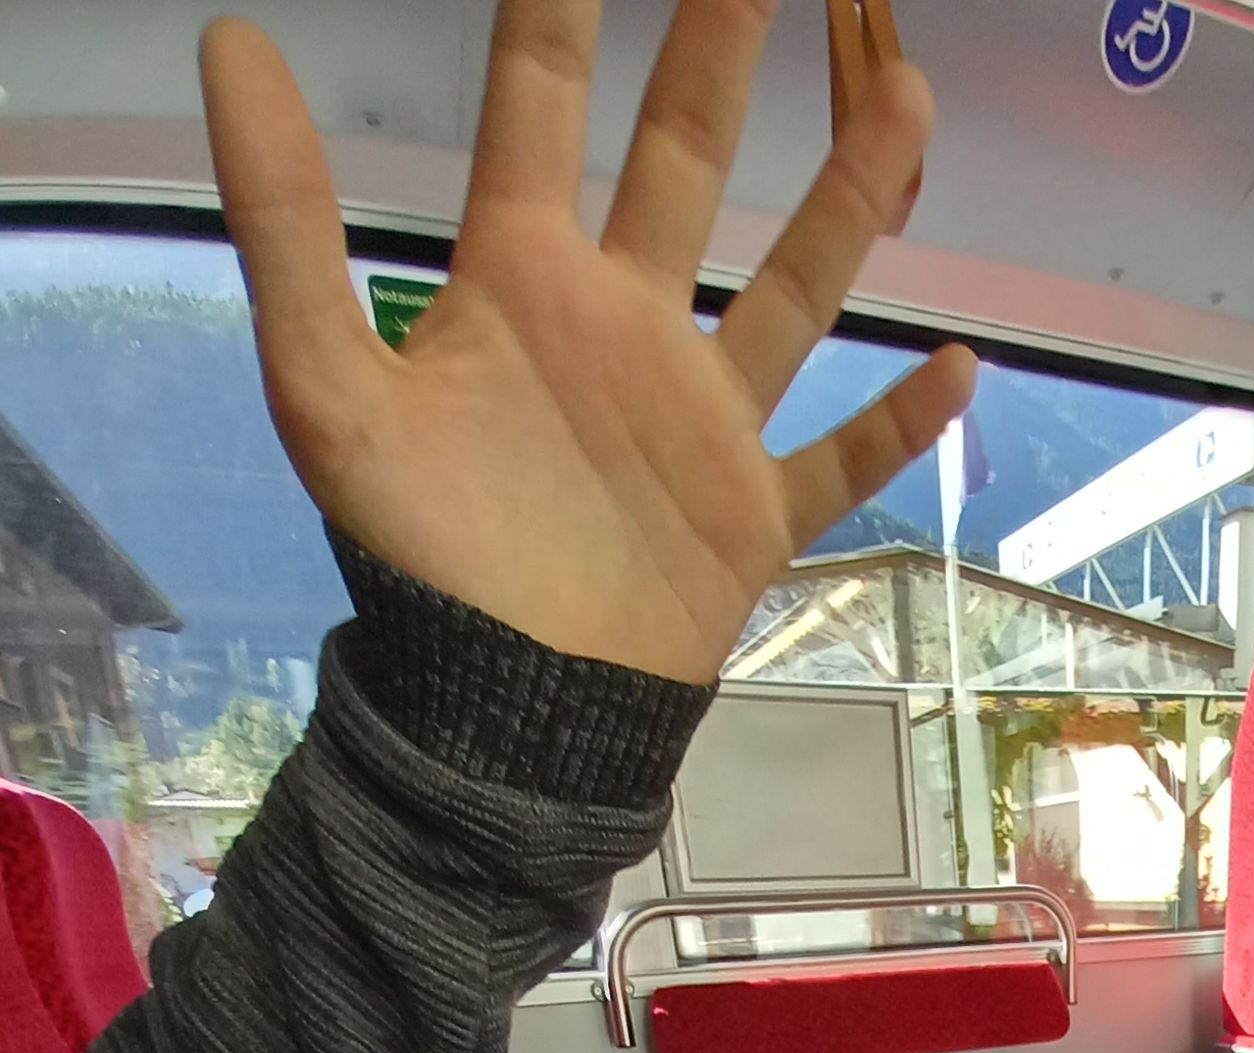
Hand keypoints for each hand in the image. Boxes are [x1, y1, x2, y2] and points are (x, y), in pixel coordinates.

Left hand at [200, 0, 976, 682]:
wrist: (503, 719)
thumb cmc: (419, 556)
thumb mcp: (326, 383)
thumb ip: (287, 220)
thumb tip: (232, 41)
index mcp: (520, 283)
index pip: (540, 107)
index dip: (563, 4)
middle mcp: (621, 327)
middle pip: (684, 161)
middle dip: (720, 54)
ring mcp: (697, 420)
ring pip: (789, 287)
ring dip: (846, 201)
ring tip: (903, 95)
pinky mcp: (750, 514)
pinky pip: (840, 457)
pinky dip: (899, 421)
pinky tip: (959, 366)